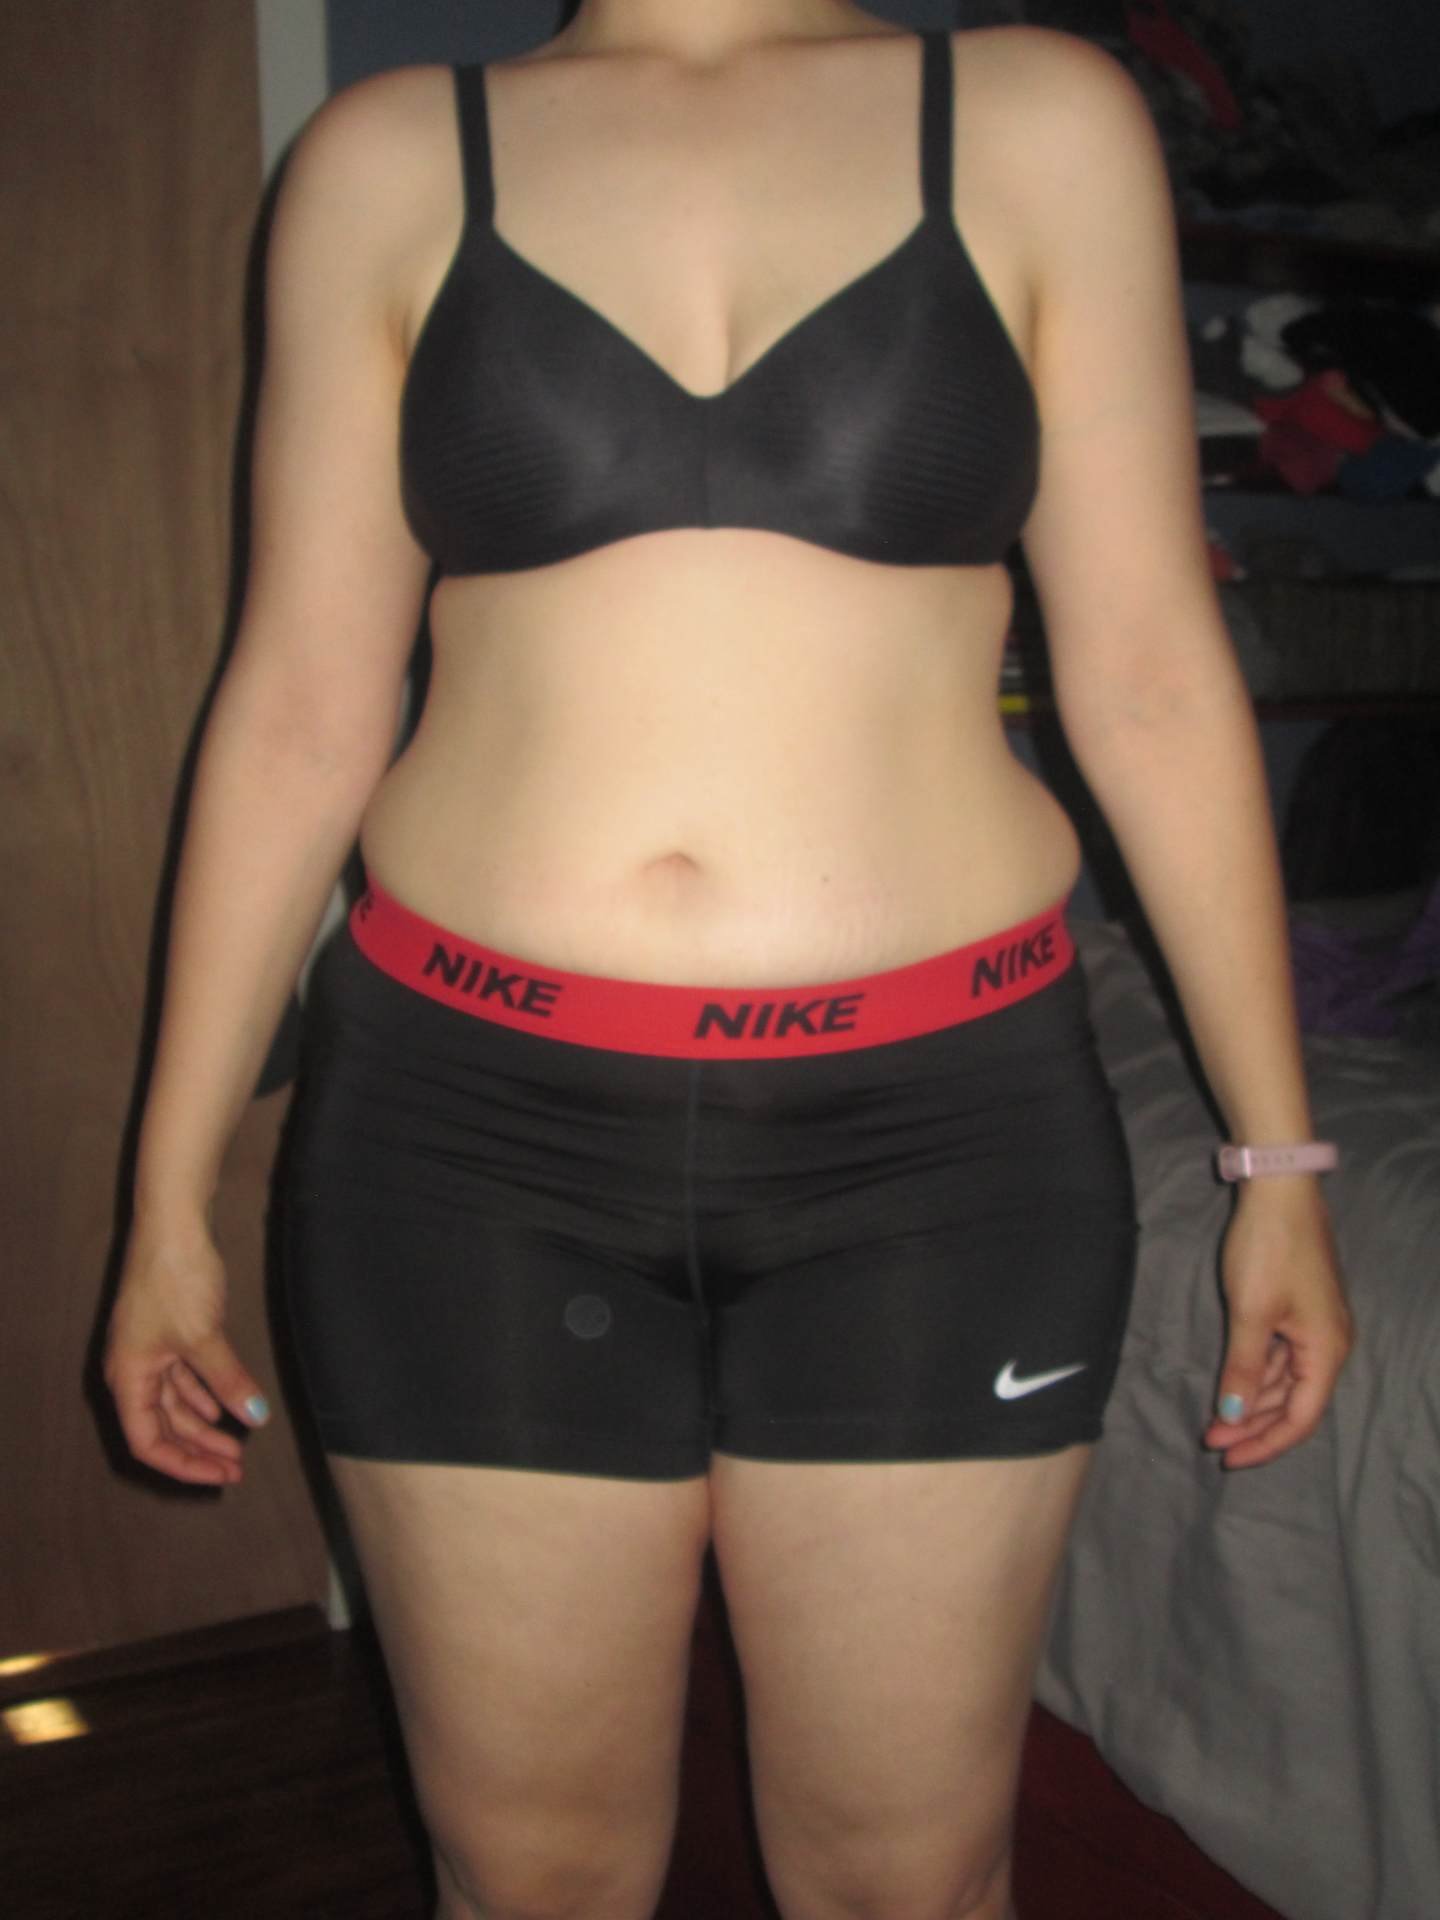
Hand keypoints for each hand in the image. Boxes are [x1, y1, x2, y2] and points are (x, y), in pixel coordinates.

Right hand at [104, 1219, 270, 1485]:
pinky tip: (225, 1408)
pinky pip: (183, 1378)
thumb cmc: (176, 1279)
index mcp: (128, 1377)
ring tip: (239, 1444)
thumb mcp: (205, 1337)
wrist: (173, 1224)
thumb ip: (228, 1381)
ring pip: (176, 1403)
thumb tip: (255, 1418)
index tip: (221, 1476)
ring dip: (205, 1426)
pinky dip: (204, 1395)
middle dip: (199, 1449)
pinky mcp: (168, 1332)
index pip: (149, 1441)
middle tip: (238, 1468)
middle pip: (163, 1426)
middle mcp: (132, 1369)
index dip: (183, 1464)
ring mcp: (149, 1350)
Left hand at [1201, 1178, 1352, 1468]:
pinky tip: (1231, 1383)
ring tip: (1214, 1418)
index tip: (1228, 1456)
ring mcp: (1315, 1324)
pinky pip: (1280, 1354)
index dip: (1265, 1443)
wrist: (1280, 1190)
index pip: (1300, 1418)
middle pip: (1293, 1402)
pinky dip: (1255, 1372)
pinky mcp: (1299, 1307)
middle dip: (1252, 1423)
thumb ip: (1242, 1368)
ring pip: (1285, 1379)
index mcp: (1326, 1350)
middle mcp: (1329, 1343)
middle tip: (1210, 1438)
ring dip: (1251, 1400)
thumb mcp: (1250, 1313)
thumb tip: (1233, 1415)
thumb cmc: (1268, 1250)